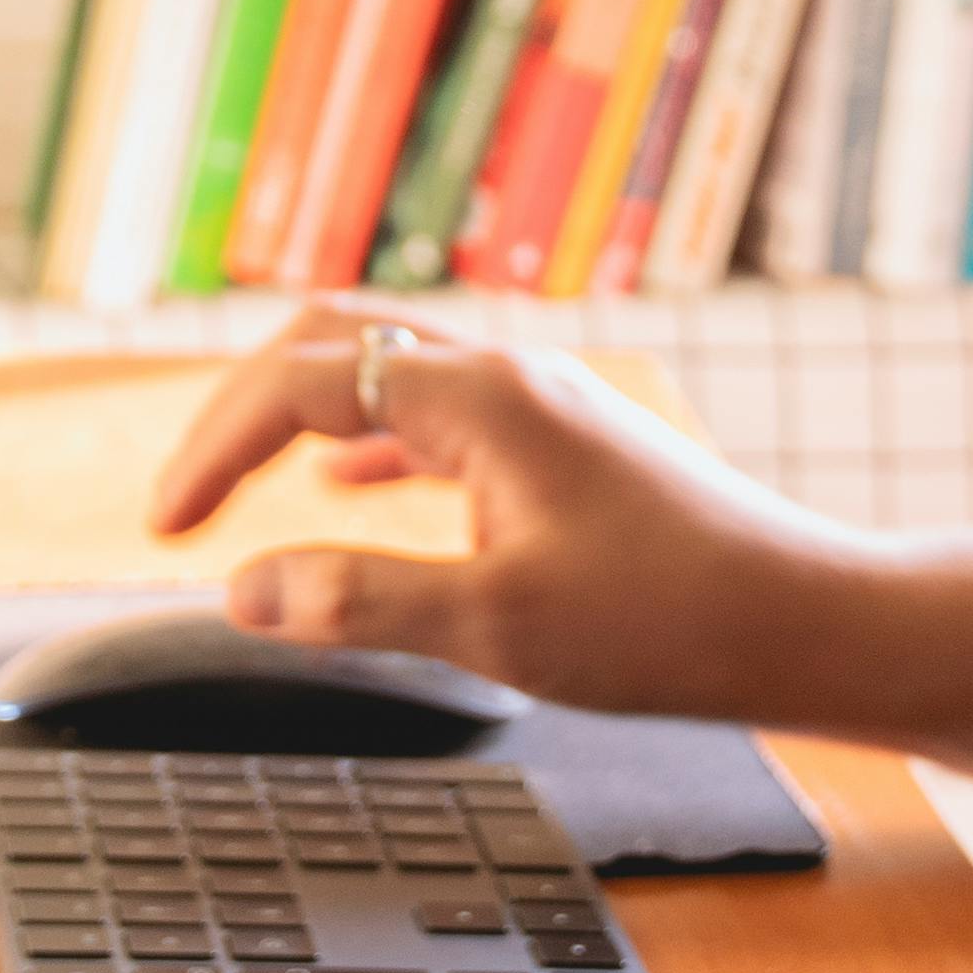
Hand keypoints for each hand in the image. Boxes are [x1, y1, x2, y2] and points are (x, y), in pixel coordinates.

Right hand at [138, 303, 885, 723]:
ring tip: (243, 483)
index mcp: (480, 398)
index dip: (214, 447)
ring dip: (303, 415)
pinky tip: (350, 485)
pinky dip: (370, 440)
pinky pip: (439, 411)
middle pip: (336, 341)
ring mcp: (543, 404)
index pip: (300, 382)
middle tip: (187, 490)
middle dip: (242, 407)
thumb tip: (242, 589)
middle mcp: (508, 377)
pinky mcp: (568, 443)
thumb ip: (359, 602)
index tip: (164, 530)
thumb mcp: (496, 630)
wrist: (808, 621)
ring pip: (390, 369)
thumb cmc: (669, 625)